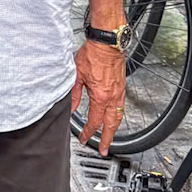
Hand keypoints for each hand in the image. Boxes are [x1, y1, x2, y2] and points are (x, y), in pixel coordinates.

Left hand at [70, 39, 124, 153]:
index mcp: (100, 96)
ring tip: (110, 136)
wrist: (107, 42)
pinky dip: (118, 115)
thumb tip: (69, 107)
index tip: (85, 139)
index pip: (94, 121)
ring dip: (114, 129)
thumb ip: (73, 94)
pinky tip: (114, 116)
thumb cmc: (93, 54)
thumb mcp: (76, 75)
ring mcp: (119, 91)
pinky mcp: (122, 85)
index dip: (89, 132)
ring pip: (118, 116)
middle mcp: (112, 96)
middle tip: (104, 150)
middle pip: (111, 124)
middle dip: (107, 139)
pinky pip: (121, 106)